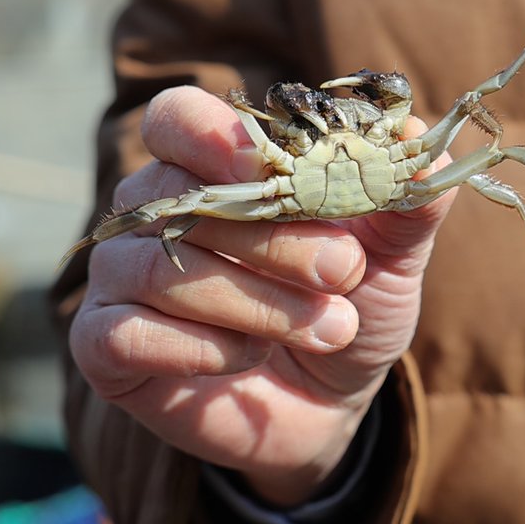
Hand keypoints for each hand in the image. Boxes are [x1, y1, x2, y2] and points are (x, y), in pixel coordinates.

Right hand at [69, 86, 456, 504]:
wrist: (329, 404)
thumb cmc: (348, 306)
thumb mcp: (392, 257)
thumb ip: (404, 200)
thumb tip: (419, 136)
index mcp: (212, 167)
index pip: (179, 119)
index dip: (221, 138)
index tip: (282, 170)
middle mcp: (154, 212)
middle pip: (184, 197)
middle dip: (277, 238)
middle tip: (346, 272)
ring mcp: (121, 276)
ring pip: (160, 270)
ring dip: (256, 302)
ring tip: (331, 328)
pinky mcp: (105, 346)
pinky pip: (126, 332)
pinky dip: (202, 346)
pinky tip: (252, 356)